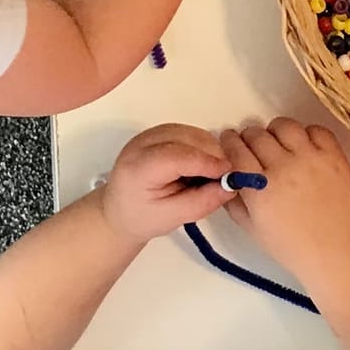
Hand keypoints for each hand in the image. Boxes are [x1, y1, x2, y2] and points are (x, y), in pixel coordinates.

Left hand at [100, 122, 230, 243]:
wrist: (120, 211)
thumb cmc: (142, 217)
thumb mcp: (172, 218)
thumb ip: (201, 202)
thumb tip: (230, 186)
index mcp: (138, 169)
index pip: (177, 156)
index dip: (207, 162)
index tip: (228, 174)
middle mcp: (140, 145)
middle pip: (186, 138)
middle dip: (212, 154)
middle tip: (225, 176)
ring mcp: (148, 136)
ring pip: (190, 131)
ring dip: (208, 149)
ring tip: (211, 173)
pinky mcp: (157, 133)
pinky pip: (187, 132)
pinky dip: (201, 145)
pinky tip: (202, 164)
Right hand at [218, 118, 349, 302]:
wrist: (335, 250)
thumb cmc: (291, 246)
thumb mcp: (252, 229)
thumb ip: (234, 201)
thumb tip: (225, 177)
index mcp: (260, 189)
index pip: (236, 151)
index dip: (228, 142)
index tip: (228, 140)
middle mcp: (284, 168)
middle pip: (257, 135)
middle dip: (248, 137)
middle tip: (251, 145)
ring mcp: (311, 159)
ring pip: (284, 126)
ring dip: (275, 131)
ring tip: (277, 142)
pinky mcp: (334, 156)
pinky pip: (316, 130)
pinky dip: (306, 133)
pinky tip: (303, 146)